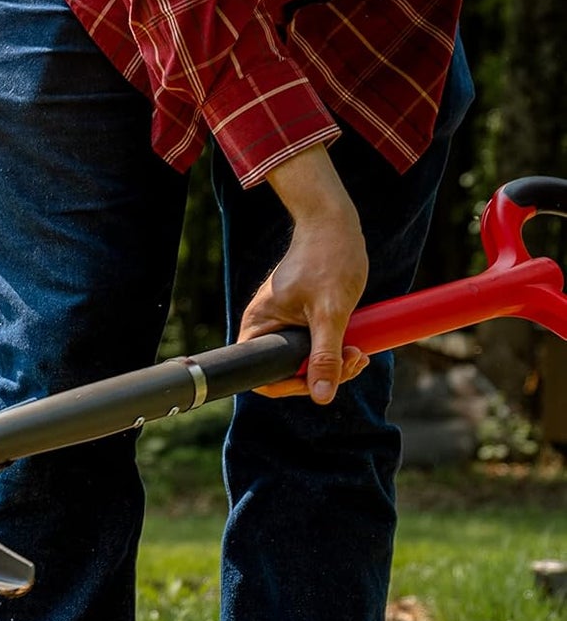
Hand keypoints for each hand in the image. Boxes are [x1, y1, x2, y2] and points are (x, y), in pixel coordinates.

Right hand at [241, 145, 369, 402]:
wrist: (333, 223)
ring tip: (360, 352)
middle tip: (356, 359)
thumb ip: (325, 356)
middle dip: (323, 374)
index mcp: (258, 329)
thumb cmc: (328, 258)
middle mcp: (265, 330)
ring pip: (304, 362)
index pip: (265, 380)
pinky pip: (313, 347)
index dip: (294, 387)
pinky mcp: (299, 320)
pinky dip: (335, 350)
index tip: (326, 377)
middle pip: (287, 373)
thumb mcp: (330, 312)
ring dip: (334, 364)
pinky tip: (356, 345)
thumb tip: (323, 397)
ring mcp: (282, 325)